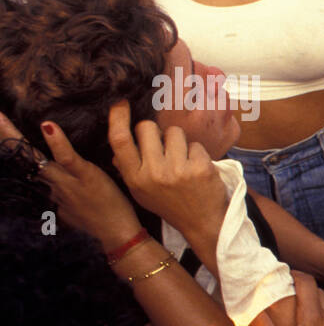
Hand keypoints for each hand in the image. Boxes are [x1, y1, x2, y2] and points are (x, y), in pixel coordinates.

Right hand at [0, 108, 141, 249]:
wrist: (117, 236)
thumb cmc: (99, 222)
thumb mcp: (73, 211)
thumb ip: (64, 194)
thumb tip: (57, 187)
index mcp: (50, 190)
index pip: (26, 165)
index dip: (11, 149)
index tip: (0, 128)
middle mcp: (52, 185)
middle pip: (22, 159)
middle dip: (5, 138)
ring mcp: (67, 181)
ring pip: (36, 157)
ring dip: (13, 136)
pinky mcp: (86, 177)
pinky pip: (67, 158)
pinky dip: (57, 142)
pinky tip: (48, 126)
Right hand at [107, 101, 226, 244]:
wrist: (203, 224)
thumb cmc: (171, 205)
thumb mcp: (142, 192)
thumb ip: (128, 169)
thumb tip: (117, 146)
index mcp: (135, 179)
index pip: (120, 140)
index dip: (118, 117)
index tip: (121, 102)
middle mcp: (153, 174)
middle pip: (147, 128)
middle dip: (156, 131)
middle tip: (165, 147)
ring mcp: (178, 171)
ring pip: (174, 131)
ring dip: (179, 141)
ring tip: (183, 160)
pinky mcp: (200, 168)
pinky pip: (195, 144)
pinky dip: (197, 153)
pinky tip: (198, 169)